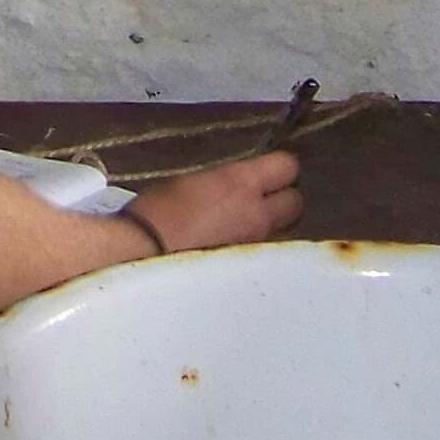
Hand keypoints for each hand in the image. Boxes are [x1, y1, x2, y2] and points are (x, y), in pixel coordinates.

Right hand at [126, 152, 303, 252]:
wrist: (142, 255)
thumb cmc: (156, 212)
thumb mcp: (192, 181)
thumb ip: (225, 184)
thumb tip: (235, 188)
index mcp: (241, 183)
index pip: (287, 166)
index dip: (279, 168)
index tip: (266, 172)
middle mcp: (257, 215)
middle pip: (296, 203)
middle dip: (283, 200)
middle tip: (260, 201)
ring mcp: (255, 246)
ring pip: (281, 232)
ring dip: (268, 227)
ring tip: (241, 228)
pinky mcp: (248, 272)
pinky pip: (263, 254)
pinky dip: (254, 250)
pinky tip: (231, 250)